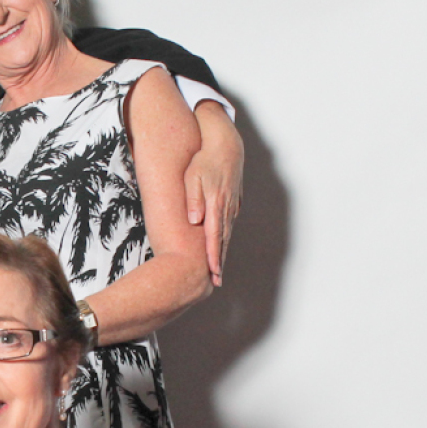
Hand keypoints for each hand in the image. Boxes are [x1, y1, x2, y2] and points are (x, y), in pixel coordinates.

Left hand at [185, 102, 243, 286]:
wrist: (226, 145)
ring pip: (226, 235)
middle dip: (219, 262)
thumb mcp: (194, 177)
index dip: (213, 256)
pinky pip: (228, 226)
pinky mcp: (232, 203)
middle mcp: (226, 209)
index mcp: (216, 204)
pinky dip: (224, 240)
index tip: (213, 272)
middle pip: (222, 241)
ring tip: (218, 272)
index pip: (213, 236)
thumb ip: (194, 198)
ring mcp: (231, 206)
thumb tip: (195, 220)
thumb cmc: (204, 160)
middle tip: (216, 282)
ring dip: (222, 253)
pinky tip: (221, 249)